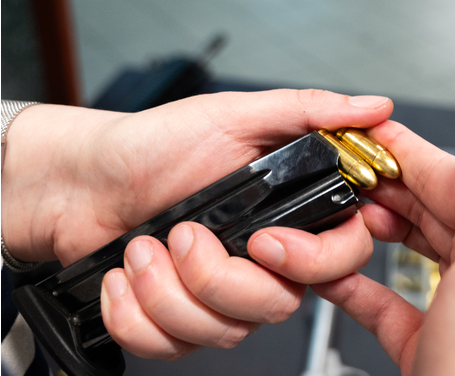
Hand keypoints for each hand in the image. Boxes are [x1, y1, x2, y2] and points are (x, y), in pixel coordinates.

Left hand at [1, 89, 392, 358]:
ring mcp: (219, 295)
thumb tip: (372, 108)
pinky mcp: (177, 320)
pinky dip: (136, 317)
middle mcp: (258, 260)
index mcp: (282, 212)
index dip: (313, 261)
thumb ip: (305, 111)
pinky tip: (124, 278)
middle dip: (217, 278)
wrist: (81, 180)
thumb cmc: (153, 144)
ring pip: (224, 332)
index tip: (265, 242)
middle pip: (277, 305)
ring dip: (167, 292)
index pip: (340, 256)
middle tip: (182, 233)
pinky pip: (173, 347)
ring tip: (143, 248)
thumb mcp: (231, 115)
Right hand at [312, 119, 454, 374]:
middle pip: (431, 211)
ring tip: (333, 212)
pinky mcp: (426, 348)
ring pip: (407, 252)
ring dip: (367, 228)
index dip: (411, 151)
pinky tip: (329, 272)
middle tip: (337, 169)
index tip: (367, 131)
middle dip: (382, 184)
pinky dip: (353, 284)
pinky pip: (384, 302)